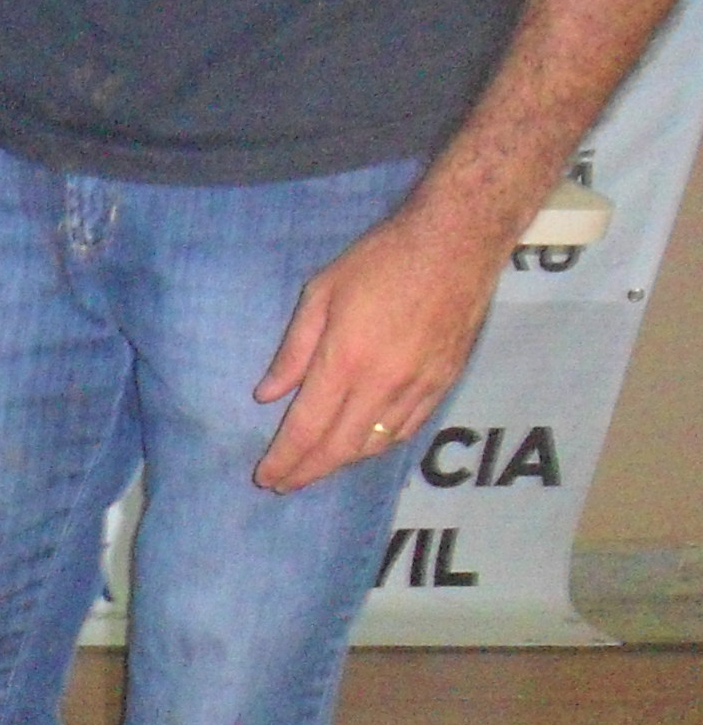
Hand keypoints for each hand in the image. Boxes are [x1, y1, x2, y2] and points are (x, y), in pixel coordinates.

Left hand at [250, 206, 503, 493]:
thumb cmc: (382, 259)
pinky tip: (364, 446)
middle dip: (308, 471)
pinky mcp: (444, 380)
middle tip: (285, 485)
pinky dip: (379, 445)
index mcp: (345, 361)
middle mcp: (382, 383)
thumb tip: (267, 395)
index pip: (307, 428)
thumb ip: (293, 350)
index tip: (267, 477)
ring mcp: (419, 385)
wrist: (458, 240)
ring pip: (375, 444)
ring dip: (343, 462)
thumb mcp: (321, 293)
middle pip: (340, 447)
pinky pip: (406, 428)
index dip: (285, 459)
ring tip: (319, 468)